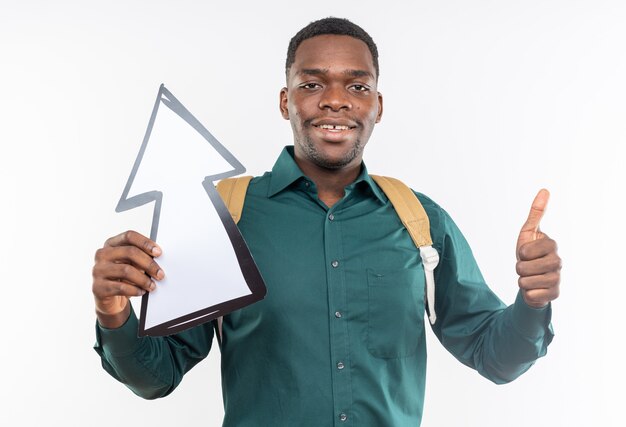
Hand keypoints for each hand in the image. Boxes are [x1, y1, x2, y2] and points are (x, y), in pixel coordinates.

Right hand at [92, 230, 163, 327]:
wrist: (110, 299)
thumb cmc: (124, 277)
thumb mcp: (132, 264)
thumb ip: (141, 257)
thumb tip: (158, 256)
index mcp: (111, 244)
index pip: (129, 236)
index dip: (145, 242)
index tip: (159, 253)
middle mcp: (102, 255)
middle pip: (130, 252)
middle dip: (149, 264)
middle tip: (160, 274)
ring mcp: (98, 270)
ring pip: (126, 270)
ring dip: (144, 280)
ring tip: (152, 286)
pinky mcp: (98, 287)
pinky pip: (121, 287)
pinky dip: (135, 290)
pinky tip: (142, 292)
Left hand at [515, 189, 560, 307]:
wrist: (533, 278)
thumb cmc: (530, 254)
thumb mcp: (528, 233)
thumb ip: (535, 213)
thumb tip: (544, 190)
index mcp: (551, 245)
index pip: (524, 251)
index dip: (520, 253)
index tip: (526, 253)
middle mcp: (558, 261)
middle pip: (523, 267)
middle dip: (519, 268)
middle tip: (526, 267)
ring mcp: (557, 278)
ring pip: (525, 282)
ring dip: (522, 280)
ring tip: (530, 277)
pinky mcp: (554, 294)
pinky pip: (531, 295)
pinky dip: (528, 293)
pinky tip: (535, 289)